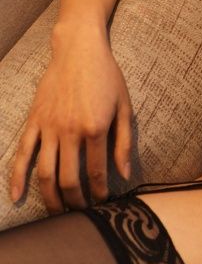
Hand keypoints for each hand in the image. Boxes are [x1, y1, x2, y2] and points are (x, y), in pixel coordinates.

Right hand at [10, 25, 132, 214]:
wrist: (79, 49)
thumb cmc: (107, 76)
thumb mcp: (125, 106)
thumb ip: (125, 142)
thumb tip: (124, 174)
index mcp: (95, 127)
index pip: (96, 172)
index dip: (99, 192)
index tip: (103, 203)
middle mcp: (69, 130)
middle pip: (68, 179)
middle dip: (76, 202)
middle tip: (81, 214)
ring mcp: (49, 126)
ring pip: (45, 172)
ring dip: (50, 198)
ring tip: (58, 214)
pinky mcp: (34, 121)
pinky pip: (22, 153)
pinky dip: (16, 177)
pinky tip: (15, 196)